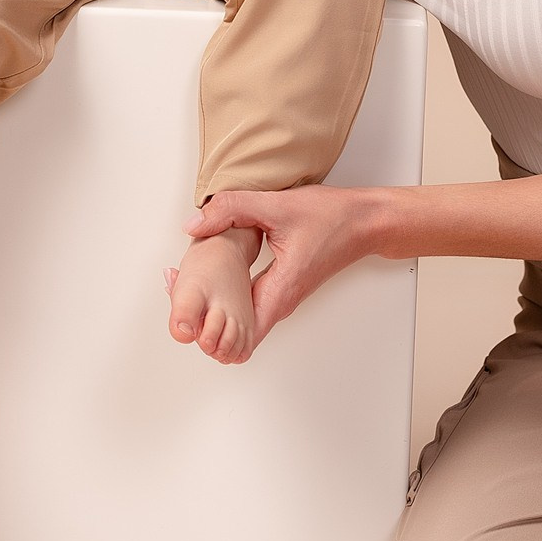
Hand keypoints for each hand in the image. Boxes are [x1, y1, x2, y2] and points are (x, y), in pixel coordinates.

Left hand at [185, 185, 381, 345]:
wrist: (365, 221)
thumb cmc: (332, 218)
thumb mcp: (277, 206)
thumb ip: (232, 210)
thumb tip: (194, 224)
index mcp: (279, 292)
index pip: (238, 334)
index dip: (208, 330)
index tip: (187, 314)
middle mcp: (281, 302)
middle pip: (235, 328)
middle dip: (204, 316)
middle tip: (176, 289)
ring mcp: (282, 296)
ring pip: (242, 315)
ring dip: (215, 304)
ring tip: (187, 280)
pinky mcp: (283, 286)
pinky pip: (250, 299)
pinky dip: (229, 291)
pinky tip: (214, 270)